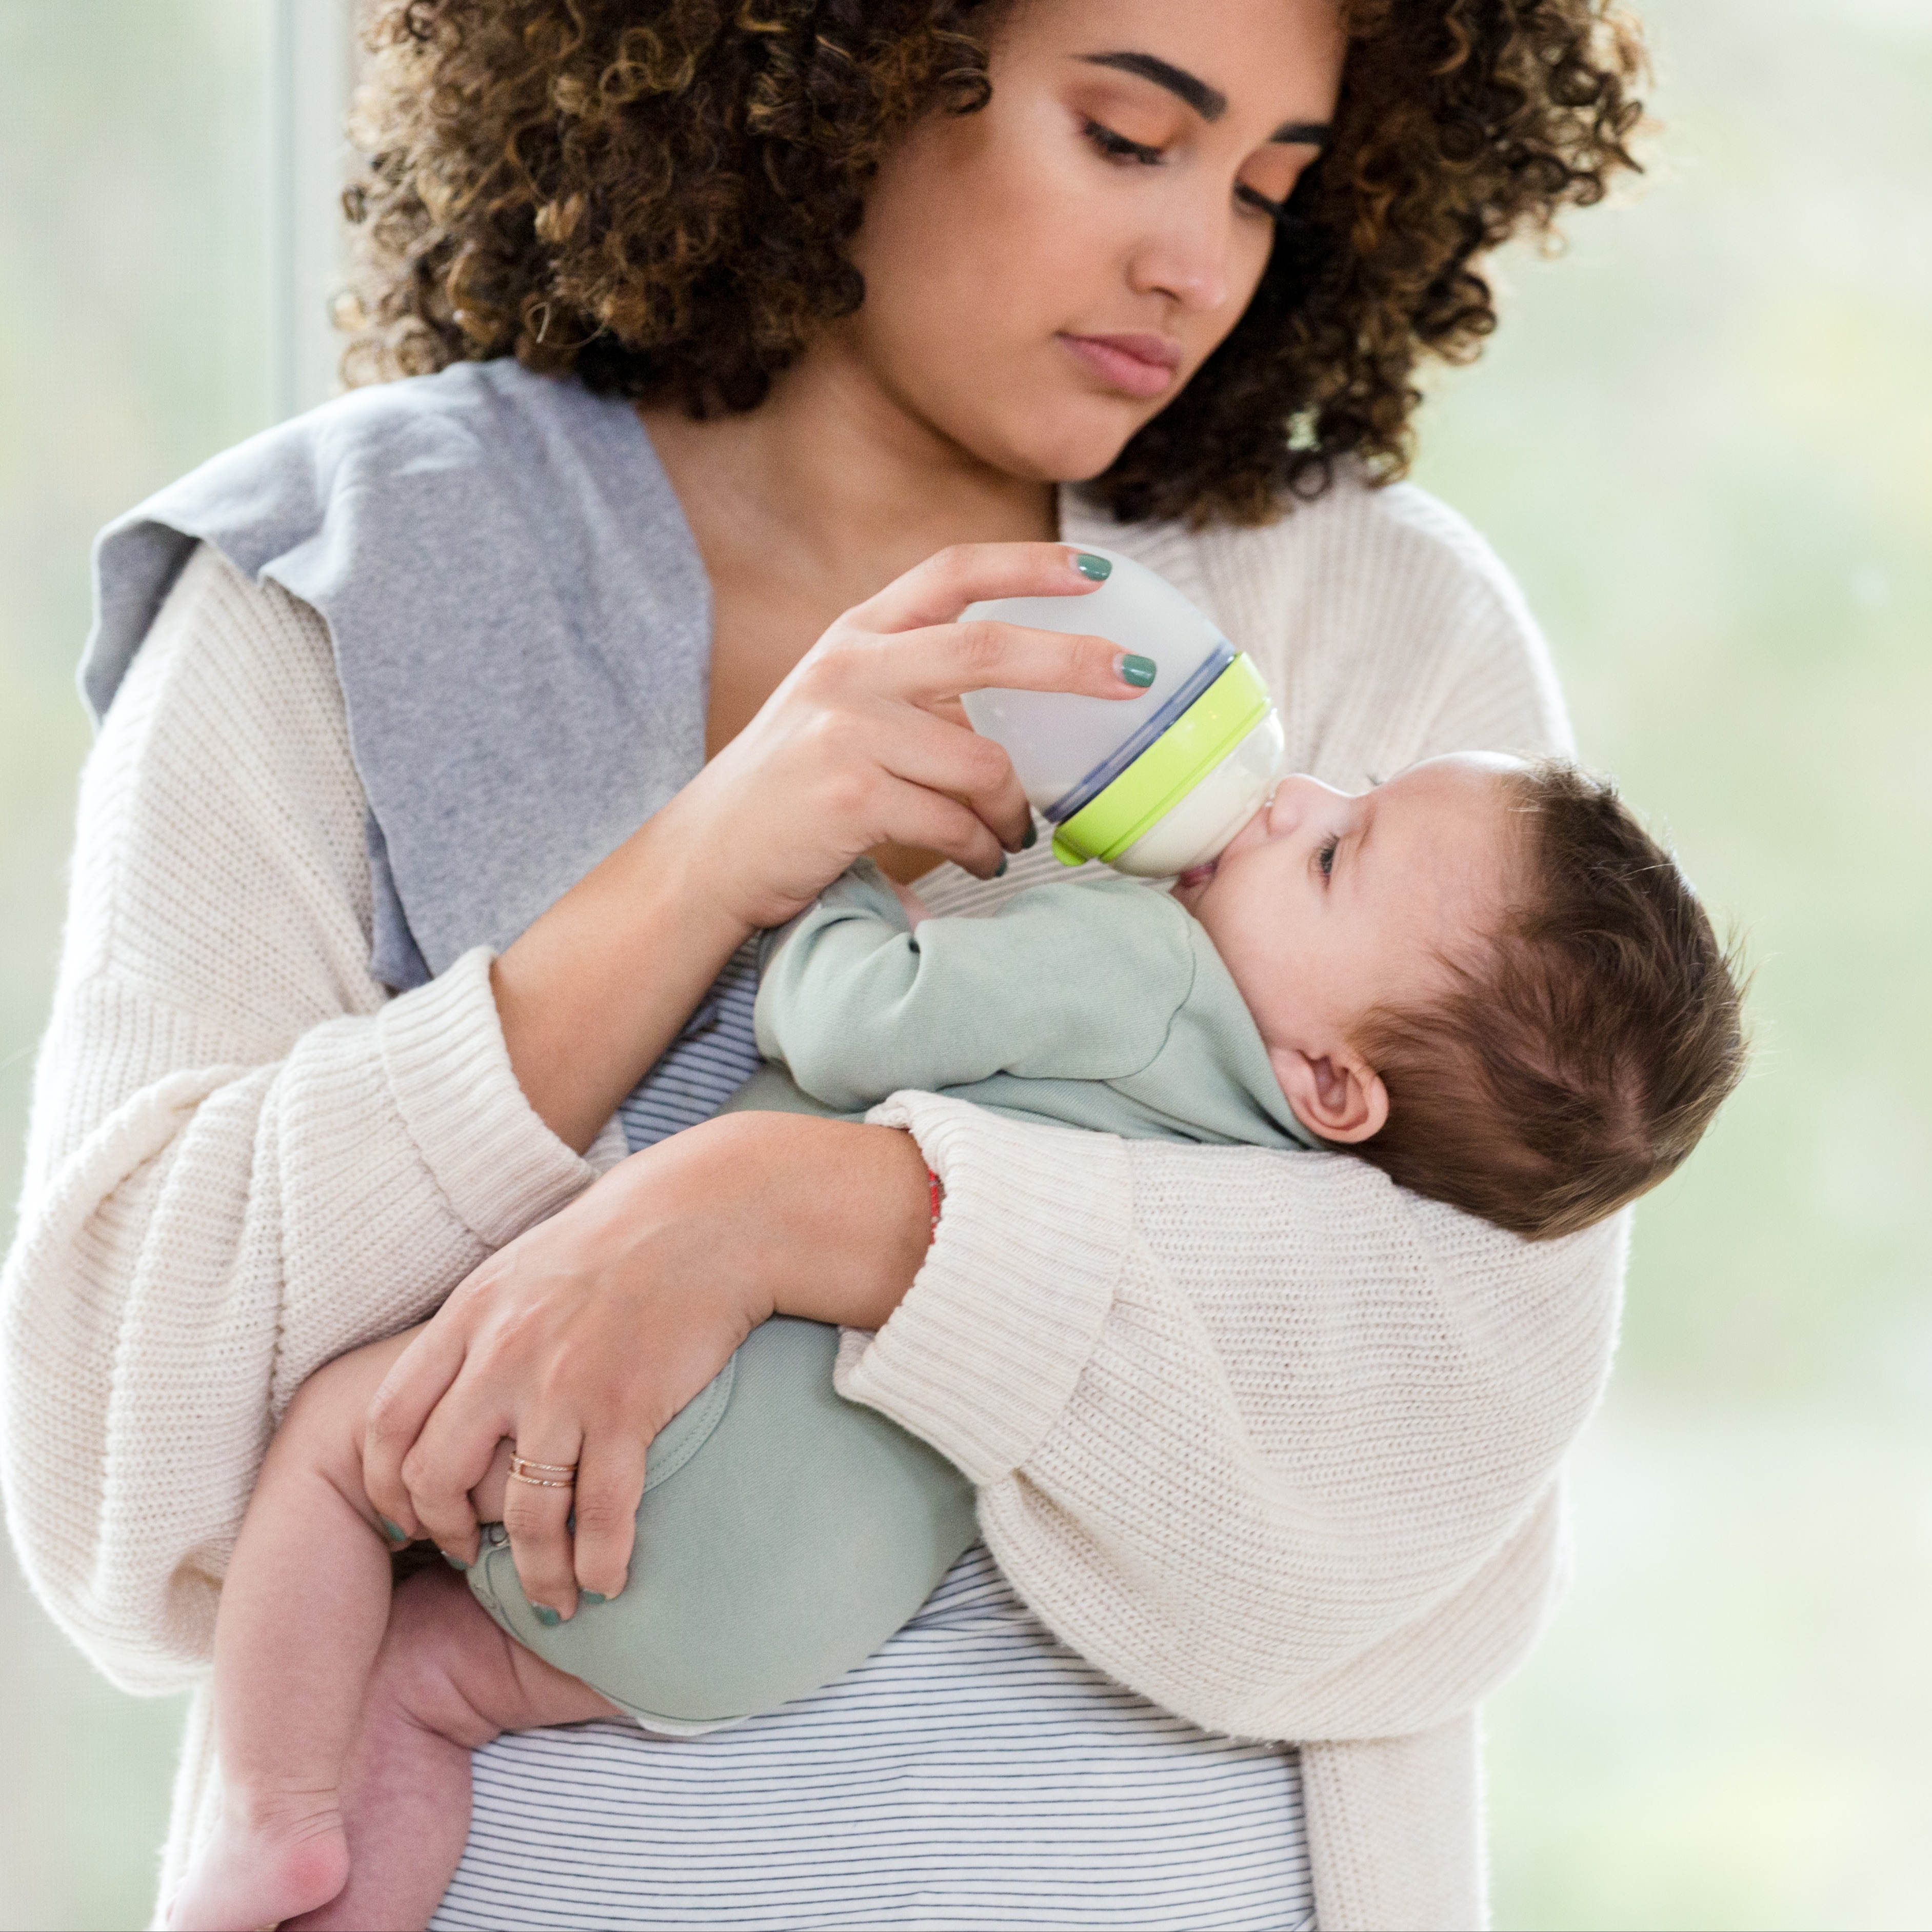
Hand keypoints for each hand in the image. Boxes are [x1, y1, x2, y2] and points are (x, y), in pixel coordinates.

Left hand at [361, 1111, 931, 1618]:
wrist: (710, 1214)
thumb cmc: (620, 1240)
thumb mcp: (522, 1270)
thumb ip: (480, 1330)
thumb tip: (455, 1394)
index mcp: (469, 1316)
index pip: (387, 1422)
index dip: (386, 1486)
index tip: (410, 1518)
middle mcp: (504, 1354)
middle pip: (435, 1475)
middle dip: (446, 1534)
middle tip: (470, 1557)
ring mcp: (565, 1384)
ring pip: (522, 1513)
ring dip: (534, 1572)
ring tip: (553, 1597)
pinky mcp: (629, 1406)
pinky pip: (603, 1510)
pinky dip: (601, 1561)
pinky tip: (609, 1582)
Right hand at [667, 542, 1143, 930]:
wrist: (710, 855)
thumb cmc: (793, 789)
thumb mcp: (844, 708)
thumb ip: (916, 689)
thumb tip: (1025, 708)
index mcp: (856, 635)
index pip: (952, 573)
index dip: (1029, 564)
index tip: (1097, 569)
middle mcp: (850, 668)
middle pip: (986, 648)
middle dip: (1074, 663)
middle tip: (1135, 681)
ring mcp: (847, 730)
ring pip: (982, 763)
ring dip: (1014, 811)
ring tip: (1012, 836)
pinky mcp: (850, 796)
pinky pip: (956, 824)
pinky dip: (982, 850)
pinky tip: (980, 862)